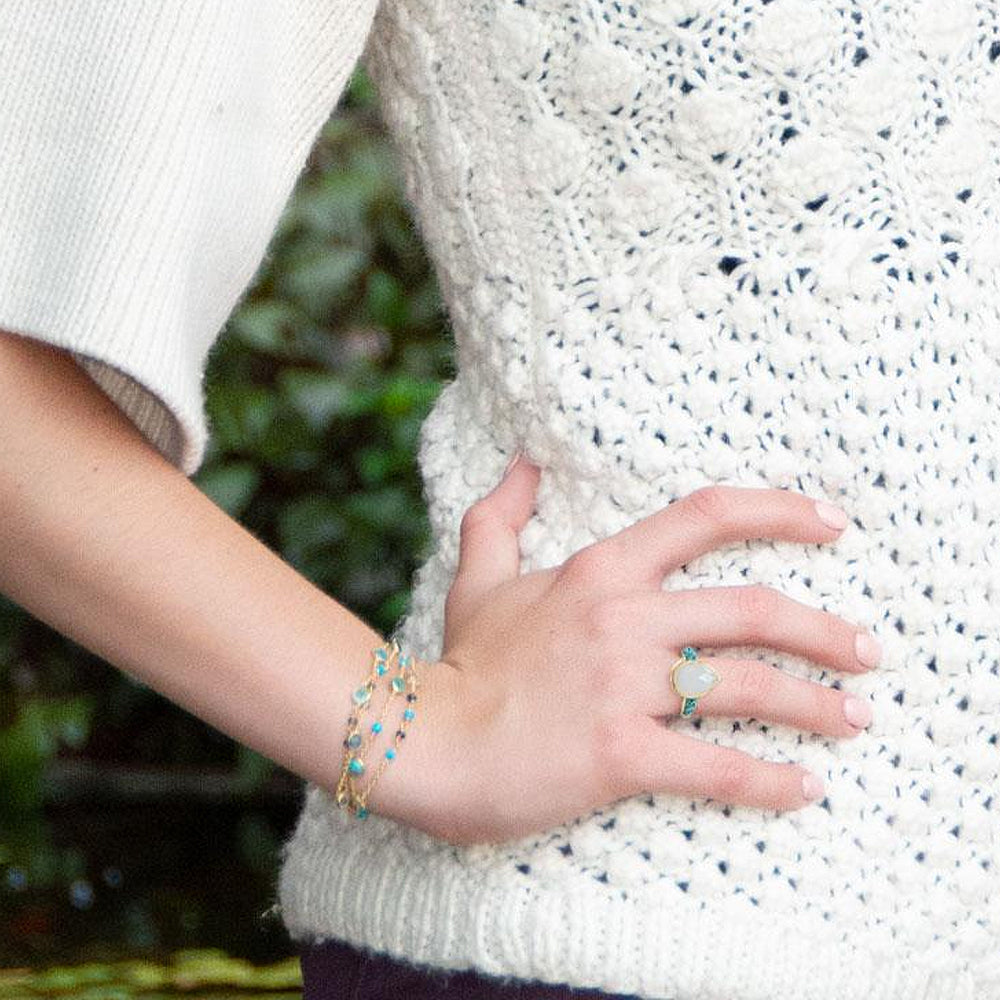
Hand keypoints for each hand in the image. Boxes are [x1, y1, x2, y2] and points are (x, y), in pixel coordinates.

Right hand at [379, 456, 879, 845]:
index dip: (778, 512)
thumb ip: (502, 514)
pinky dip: (768, 781)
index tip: (831, 524)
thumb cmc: (459, 664)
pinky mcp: (621, 753)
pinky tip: (805, 788)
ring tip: (855, 718)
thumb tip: (522, 462)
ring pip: (747, 686)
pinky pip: (713, 766)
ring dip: (814, 704)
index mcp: (601, 571)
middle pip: (752, 611)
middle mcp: (623, 619)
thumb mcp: (479, 578)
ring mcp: (624, 685)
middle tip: (867, 651)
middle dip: (824, 631)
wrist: (425, 741)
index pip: (705, 519)